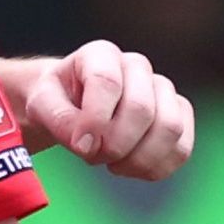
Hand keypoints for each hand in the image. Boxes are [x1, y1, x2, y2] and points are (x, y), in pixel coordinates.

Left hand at [11, 41, 194, 179]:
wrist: (73, 105)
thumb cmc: (56, 101)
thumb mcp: (42, 105)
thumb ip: (57, 119)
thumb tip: (86, 143)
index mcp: (102, 55)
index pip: (108, 83)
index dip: (95, 120)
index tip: (79, 147)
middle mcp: (137, 67)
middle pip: (142, 109)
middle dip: (116, 145)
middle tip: (93, 157)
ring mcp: (163, 91)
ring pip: (171, 129)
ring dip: (139, 159)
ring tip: (113, 164)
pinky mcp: (179, 117)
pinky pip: (182, 148)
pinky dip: (156, 168)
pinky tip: (131, 168)